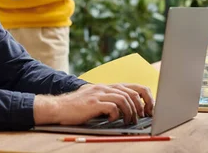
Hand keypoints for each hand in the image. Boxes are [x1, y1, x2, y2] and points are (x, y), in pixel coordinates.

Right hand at [33, 83, 153, 125]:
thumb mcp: (95, 99)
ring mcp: (99, 94)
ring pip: (124, 99)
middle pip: (132, 92)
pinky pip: (112, 107)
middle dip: (142, 106)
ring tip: (129, 121)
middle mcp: (104, 87)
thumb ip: (108, 99)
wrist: (58, 107)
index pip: (133, 86)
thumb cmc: (77, 107)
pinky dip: (116, 115)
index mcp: (106, 86)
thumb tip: (127, 108)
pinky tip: (112, 120)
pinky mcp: (93, 103)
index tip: (149, 109)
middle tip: (142, 117)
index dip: (145, 97)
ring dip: (131, 112)